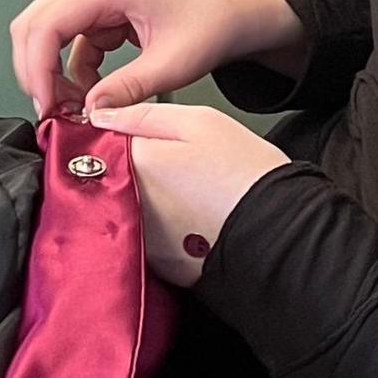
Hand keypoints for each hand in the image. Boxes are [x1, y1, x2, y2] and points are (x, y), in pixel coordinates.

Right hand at [10, 0, 305, 118]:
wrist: (235, 13)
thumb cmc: (211, 22)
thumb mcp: (172, 64)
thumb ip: (127, 89)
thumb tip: (90, 111)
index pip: (45, 25)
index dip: (37, 69)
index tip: (47, 105)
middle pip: (34, 26)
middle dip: (35, 70)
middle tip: (51, 110)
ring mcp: (95, 1)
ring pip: (47, 35)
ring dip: (50, 72)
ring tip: (72, 107)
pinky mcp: (102, 18)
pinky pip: (69, 45)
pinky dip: (71, 72)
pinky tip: (90, 95)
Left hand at [87, 102, 288, 287]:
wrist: (275, 228)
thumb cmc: (242, 172)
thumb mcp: (198, 121)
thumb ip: (142, 115)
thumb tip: (102, 115)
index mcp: (134, 161)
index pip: (102, 142)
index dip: (123, 137)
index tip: (147, 141)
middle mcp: (128, 202)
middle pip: (111, 178)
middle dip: (133, 170)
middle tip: (175, 170)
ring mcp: (139, 236)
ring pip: (126, 209)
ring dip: (144, 200)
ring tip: (185, 196)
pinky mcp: (154, 263)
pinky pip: (145, 238)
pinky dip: (159, 229)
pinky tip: (187, 221)